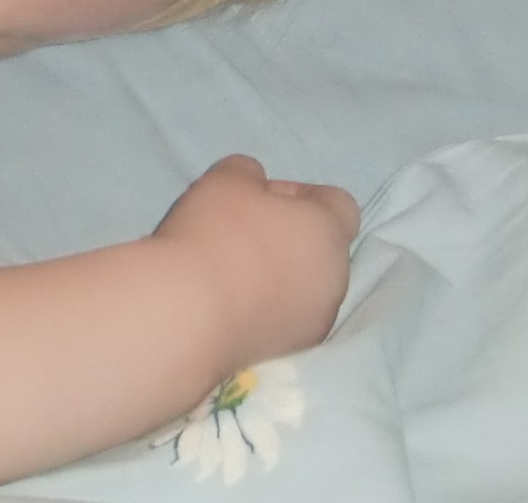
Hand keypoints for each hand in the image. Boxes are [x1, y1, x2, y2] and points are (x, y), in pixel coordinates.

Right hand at [153, 155, 358, 369]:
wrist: (188, 315)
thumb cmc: (216, 234)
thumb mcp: (228, 179)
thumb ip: (250, 174)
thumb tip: (257, 188)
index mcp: (329, 233)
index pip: (339, 205)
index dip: (303, 195)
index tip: (263, 198)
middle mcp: (334, 280)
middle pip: (322, 248)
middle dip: (291, 237)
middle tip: (244, 232)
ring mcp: (313, 323)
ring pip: (305, 287)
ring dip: (279, 276)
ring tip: (232, 272)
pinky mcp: (286, 354)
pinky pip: (285, 318)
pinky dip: (266, 308)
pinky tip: (228, 302)